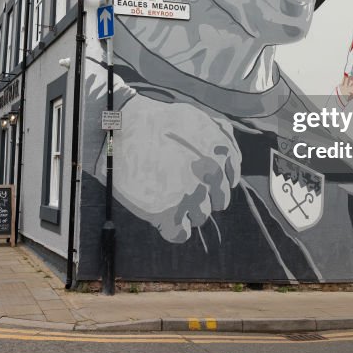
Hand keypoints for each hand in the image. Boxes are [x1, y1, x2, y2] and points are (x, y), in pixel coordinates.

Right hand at [99, 95, 240, 242]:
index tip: (195, 177)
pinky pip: (181, 235)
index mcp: (221, 151)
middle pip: (218, 202)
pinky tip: (161, 216)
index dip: (212, 181)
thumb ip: (220, 136)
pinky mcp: (168, 213)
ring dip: (185, 211)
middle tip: (178, 187)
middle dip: (202, 196)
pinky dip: (172, 229)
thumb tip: (232, 158)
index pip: (229, 181)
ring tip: (164, 196)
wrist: (120, 129)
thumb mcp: (197, 118)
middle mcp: (211, 174)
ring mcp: (191, 194)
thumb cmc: (154, 121)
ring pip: (200, 218)